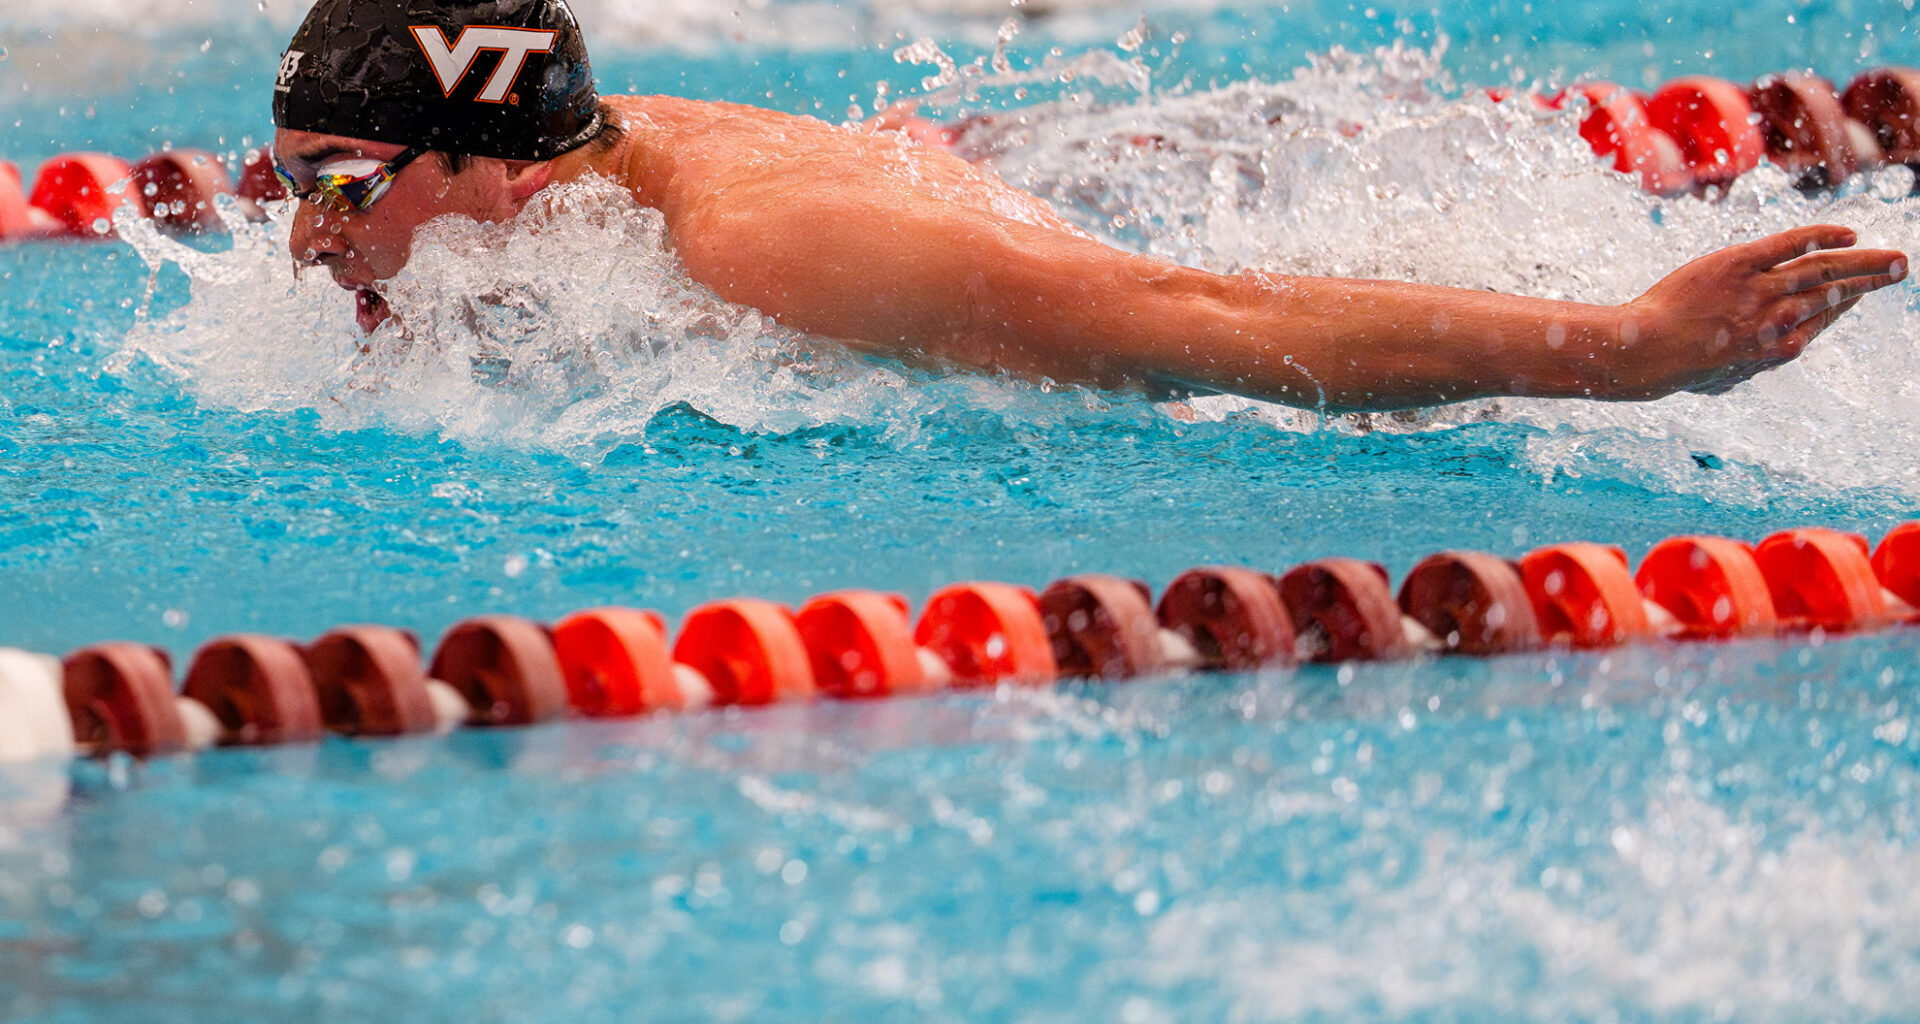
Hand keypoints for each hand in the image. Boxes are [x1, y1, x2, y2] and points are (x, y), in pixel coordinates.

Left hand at [1618, 225, 1906, 396]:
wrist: (1645, 352)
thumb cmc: (1677, 369)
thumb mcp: (1722, 379)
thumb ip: (1749, 366)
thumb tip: (1761, 362)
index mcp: (1778, 350)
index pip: (1823, 318)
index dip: (1847, 302)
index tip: (1862, 290)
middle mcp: (1778, 320)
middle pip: (1836, 293)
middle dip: (1872, 280)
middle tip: (1901, 268)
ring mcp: (1761, 291)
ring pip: (1824, 269)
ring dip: (1864, 261)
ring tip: (1892, 256)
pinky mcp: (1739, 265)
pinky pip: (1790, 245)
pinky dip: (1821, 236)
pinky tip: (1847, 234)